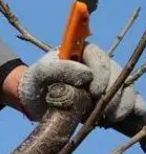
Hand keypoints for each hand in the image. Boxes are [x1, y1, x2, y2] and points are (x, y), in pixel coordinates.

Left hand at [18, 44, 145, 122]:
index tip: (93, 91)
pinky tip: (126, 116)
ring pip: (126, 86)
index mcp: (78, 52)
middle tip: (104, 110)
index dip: (101, 72)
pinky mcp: (111, 98)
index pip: (98, 56)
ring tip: (110, 118)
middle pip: (115, 72)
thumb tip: (86, 73)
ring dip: (122, 103)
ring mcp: (105, 81)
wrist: (34, 102)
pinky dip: (135, 107)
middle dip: (113, 93)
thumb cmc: (35, 83)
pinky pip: (133, 100)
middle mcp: (94, 65)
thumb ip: (59, 68)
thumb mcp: (40, 73)